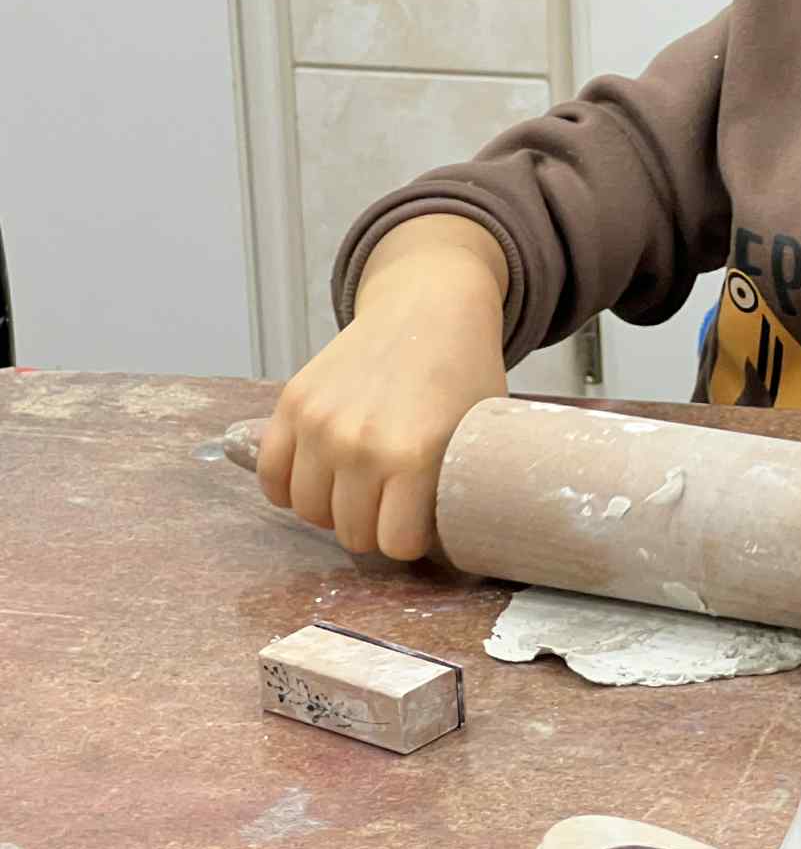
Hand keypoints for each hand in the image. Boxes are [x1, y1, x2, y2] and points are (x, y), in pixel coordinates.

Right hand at [257, 218, 508, 559]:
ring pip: (307, 511)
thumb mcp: (482, 431)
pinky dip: (289, 486)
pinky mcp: (291, 403)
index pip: (396, 544)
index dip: (411, 540)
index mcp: (414, 455)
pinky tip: (319, 477)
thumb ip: (462, 484)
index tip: (420, 524)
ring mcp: (319, 423)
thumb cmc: (464, 371)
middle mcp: (359, 444)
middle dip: (374, 527)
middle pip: (352, 533)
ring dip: (333, 508)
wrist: (429, 305)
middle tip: (392, 505)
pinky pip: (271, 475)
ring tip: (360, 488)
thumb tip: (460, 536)